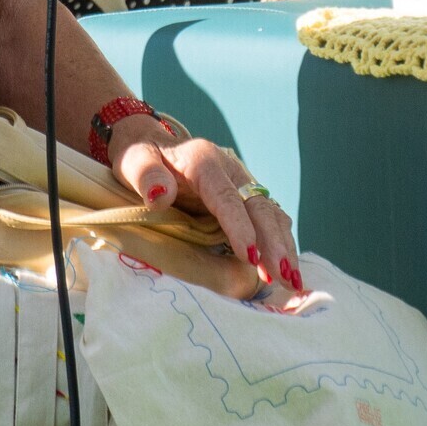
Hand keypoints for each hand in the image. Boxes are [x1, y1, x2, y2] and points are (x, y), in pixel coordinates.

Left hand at [107, 114, 302, 297]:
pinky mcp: (244, 198)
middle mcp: (230, 170)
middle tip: (284, 276)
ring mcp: (241, 183)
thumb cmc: (141, 157)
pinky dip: (280, 242)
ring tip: (292, 281)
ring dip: (283, 246)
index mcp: (204, 161)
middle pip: (258, 206)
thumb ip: (146, 175)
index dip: (240, 227)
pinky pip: (268, 219)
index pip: (226, 196)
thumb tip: (161, 195)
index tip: (250, 257)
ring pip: (270, 214)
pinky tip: (285, 268)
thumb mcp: (134, 160)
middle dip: (274, 242)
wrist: (151, 144)